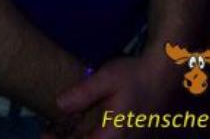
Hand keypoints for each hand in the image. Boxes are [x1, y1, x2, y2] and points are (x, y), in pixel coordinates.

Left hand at [48, 55, 175, 138]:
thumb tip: (59, 104)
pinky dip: (95, 135)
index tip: (46, 132)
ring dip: (84, 138)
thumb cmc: (134, 76)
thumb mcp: (107, 78)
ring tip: (65, 130)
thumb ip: (84, 93)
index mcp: (115, 135)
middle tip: (53, 131)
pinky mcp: (135, 137)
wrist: (163, 75)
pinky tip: (85, 127)